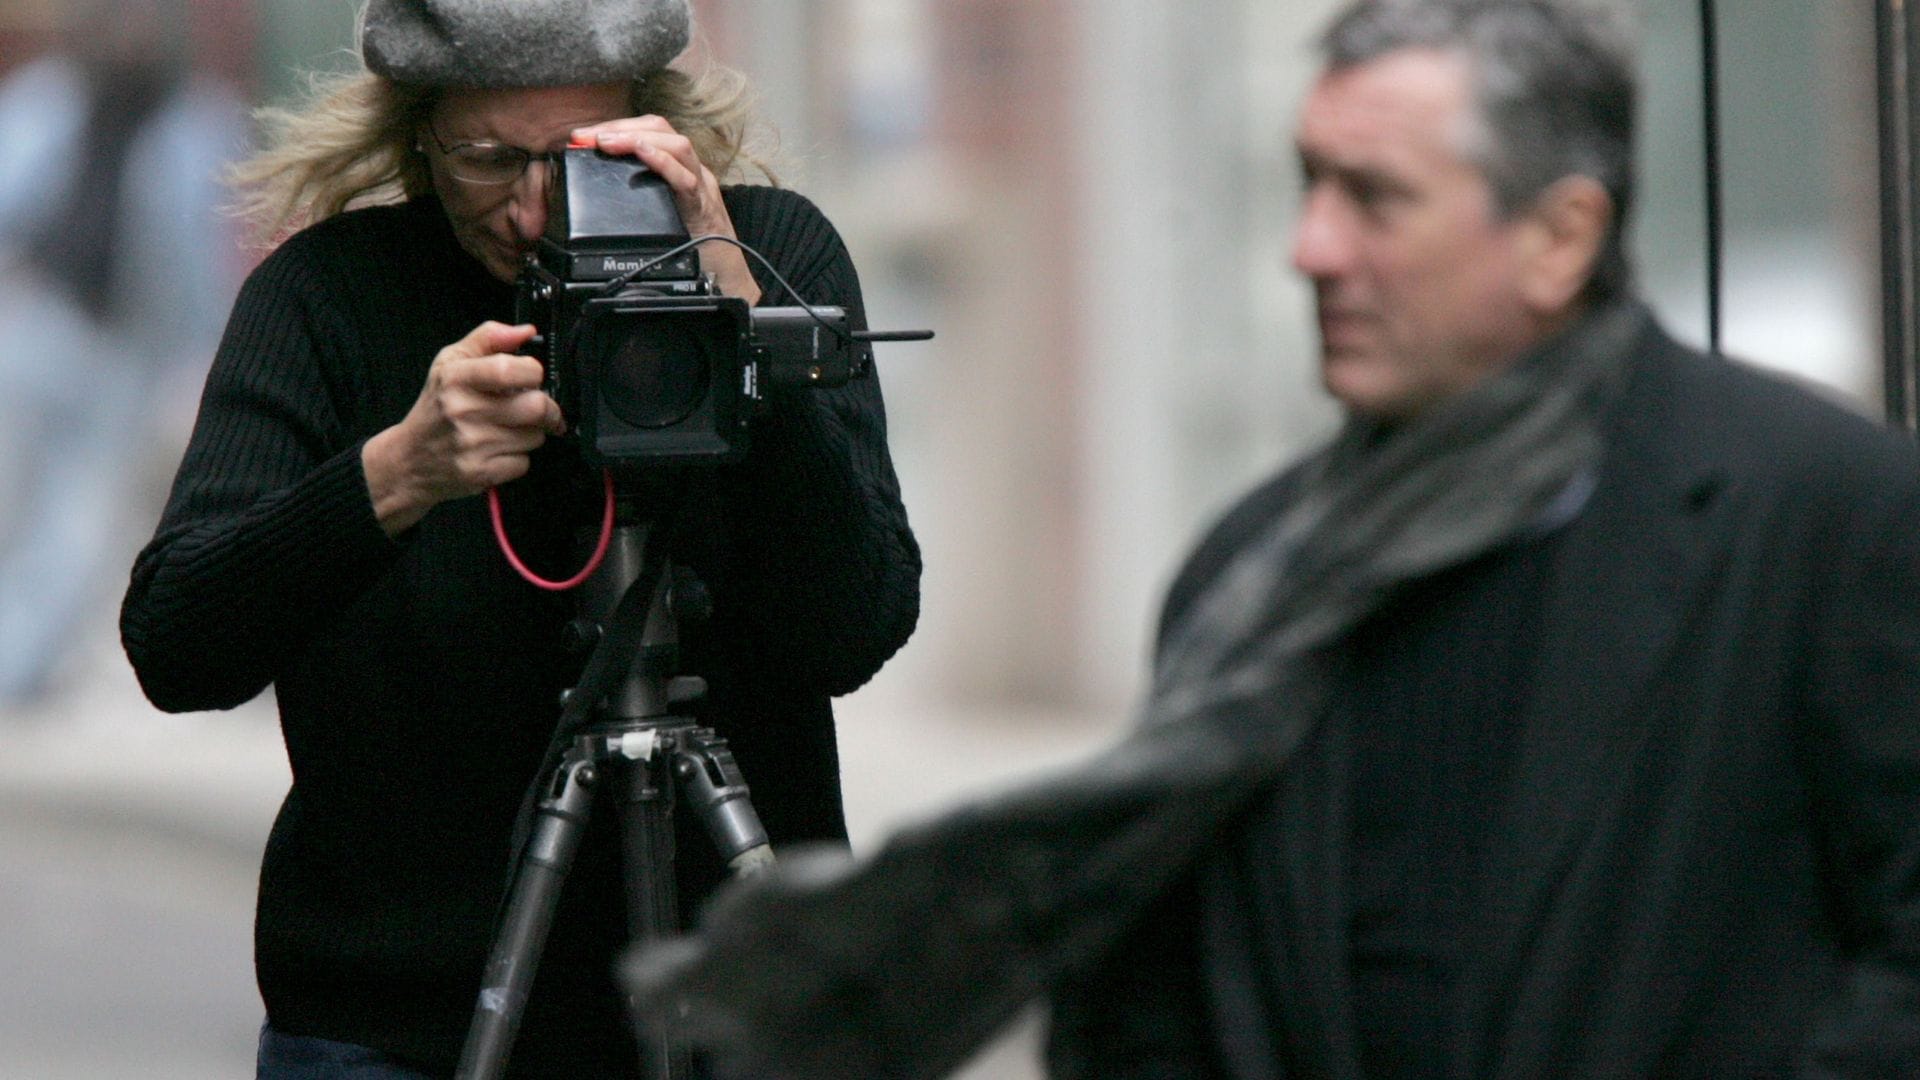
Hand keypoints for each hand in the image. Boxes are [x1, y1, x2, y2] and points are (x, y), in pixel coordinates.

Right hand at [363, 321, 564, 535]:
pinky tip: (499, 450)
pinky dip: (518, 458)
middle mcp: (463, 410)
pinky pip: (524, 463)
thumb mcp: (451, 362)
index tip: (532, 378)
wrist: (409, 460)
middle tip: (538, 408)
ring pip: (535, 436)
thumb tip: (526, 331)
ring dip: (531, 433)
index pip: (510, 369)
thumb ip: (489, 338)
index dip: (533, 372)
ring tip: (509, 429)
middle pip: (536, 406)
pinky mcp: (480, 472)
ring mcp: (472, 444)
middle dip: (546, 408)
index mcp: (456, 378)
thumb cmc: (436, 407)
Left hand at [571, 116, 762, 304]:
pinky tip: (643, 154)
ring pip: (677, 145)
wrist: (725, 278)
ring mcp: (701, 187)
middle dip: (620, 128)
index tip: (584, 135)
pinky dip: (664, 163)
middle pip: (661, 129)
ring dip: (637, 139)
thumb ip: (636, 194)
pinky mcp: (704, 209)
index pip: (649, 130)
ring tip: (607, 143)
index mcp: (680, 169)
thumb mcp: (659, 212)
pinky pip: (687, 180)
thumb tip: (594, 182)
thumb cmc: (691, 247)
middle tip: (588, 137)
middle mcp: (692, 171)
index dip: (616, 126)